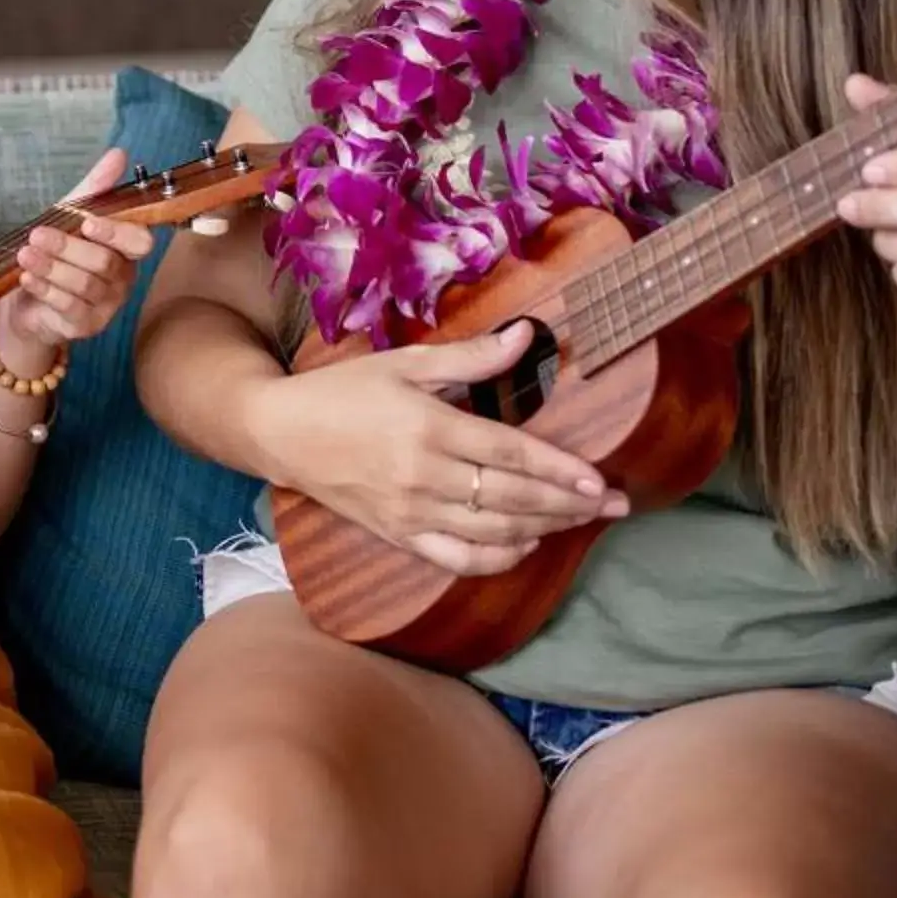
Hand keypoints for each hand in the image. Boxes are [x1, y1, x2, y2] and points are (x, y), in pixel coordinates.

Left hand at [0, 149, 156, 368]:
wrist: (29, 301)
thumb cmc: (57, 254)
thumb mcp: (69, 217)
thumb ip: (95, 189)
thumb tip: (118, 154)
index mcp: (125, 249)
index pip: (139, 242)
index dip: (116, 232)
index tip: (87, 222)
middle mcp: (122, 278)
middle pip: (104, 262)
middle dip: (67, 247)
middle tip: (37, 235)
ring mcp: (106, 305)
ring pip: (85, 284)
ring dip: (51, 267)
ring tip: (24, 254)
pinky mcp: (85, 325)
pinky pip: (69, 306)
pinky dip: (46, 289)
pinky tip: (27, 278)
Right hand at [253, 327, 629, 577]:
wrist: (281, 433)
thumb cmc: (343, 390)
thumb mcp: (404, 363)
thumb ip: (470, 357)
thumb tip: (527, 338)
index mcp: (430, 428)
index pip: (511, 454)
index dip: (560, 471)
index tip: (600, 480)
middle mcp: (425, 476)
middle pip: (512, 499)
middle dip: (570, 505)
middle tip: (615, 506)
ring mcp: (411, 513)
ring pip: (493, 532)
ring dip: (544, 529)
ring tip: (580, 522)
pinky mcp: (398, 536)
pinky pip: (457, 559)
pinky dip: (497, 558)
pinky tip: (524, 545)